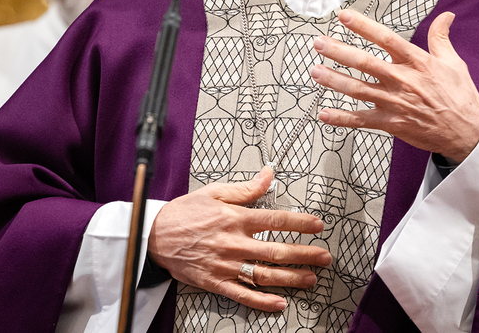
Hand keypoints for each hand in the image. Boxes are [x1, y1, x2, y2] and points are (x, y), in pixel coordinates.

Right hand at [147, 167, 331, 311]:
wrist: (154, 235)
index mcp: (236, 218)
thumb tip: (269, 174)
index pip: (276, 220)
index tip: (318, 226)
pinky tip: (280, 304)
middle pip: (277, 250)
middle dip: (305, 254)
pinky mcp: (216, 282)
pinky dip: (263, 301)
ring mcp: (226, 265)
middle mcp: (235, 243)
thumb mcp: (215, 192)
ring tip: (311, 279)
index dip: (301, 223)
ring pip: (265, 274)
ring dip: (291, 278)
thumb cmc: (185, 212)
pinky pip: (243, 295)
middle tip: (325, 257)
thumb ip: (246, 188)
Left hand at [311, 10, 478, 162]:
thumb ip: (441, 38)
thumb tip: (446, 15)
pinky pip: (360, 121)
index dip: (364, 26)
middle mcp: (402, 81)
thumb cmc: (460, 97)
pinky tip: (323, 113)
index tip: (345, 16)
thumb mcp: (454, 62)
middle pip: (365, 63)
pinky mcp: (391, 124)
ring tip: (315, 71)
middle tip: (319, 43)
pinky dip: (340, 119)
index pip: (386, 39)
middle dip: (339, 51)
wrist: (467, 133)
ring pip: (357, 89)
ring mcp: (395, 103)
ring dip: (334, 80)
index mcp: (417, 62)